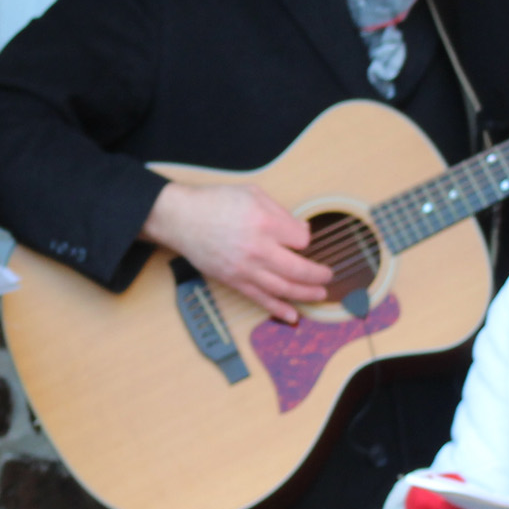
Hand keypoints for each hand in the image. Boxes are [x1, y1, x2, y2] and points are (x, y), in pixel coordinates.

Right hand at [144, 181, 331, 325]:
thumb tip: (302, 229)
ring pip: (284, 288)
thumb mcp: (252, 193)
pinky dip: (279, 309)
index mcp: (265, 223)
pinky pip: (261, 299)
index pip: (301, 239)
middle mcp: (258, 249)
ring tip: (319, 295)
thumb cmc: (215, 202)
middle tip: (328, 276)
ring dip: (306, 294)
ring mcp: (245, 269)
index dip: (306, 239)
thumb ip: (281, 212)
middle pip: (299, 270)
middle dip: (318, 275)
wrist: (181, 219)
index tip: (302, 238)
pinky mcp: (234, 281)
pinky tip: (293, 315)